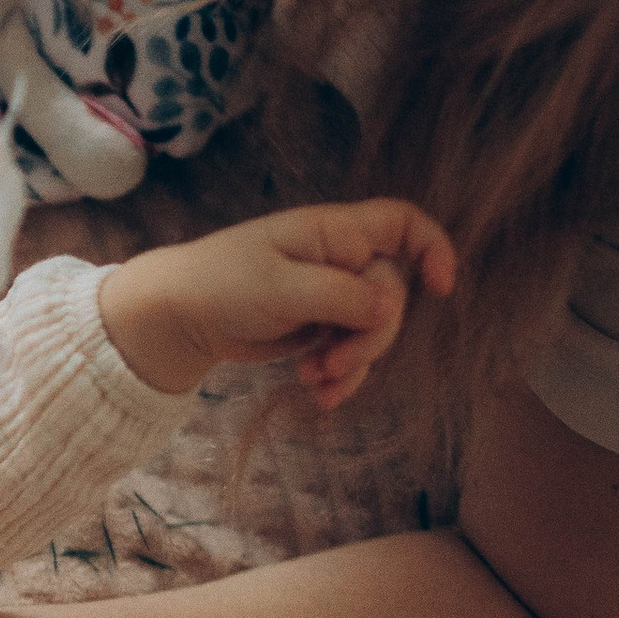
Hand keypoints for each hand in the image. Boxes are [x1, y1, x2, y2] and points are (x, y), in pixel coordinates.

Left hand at [102, 198, 457, 413]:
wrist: (177, 317)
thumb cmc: (222, 284)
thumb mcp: (282, 288)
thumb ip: (342, 295)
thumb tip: (392, 305)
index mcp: (333, 234)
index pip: (401, 224)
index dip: (431, 248)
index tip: (441, 288)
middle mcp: (338, 260)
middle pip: (391, 294)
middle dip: (371, 337)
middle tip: (333, 363)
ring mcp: (329, 295)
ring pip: (373, 330)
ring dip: (353, 361)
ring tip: (314, 380)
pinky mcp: (317, 327)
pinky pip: (349, 352)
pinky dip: (340, 374)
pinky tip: (317, 393)